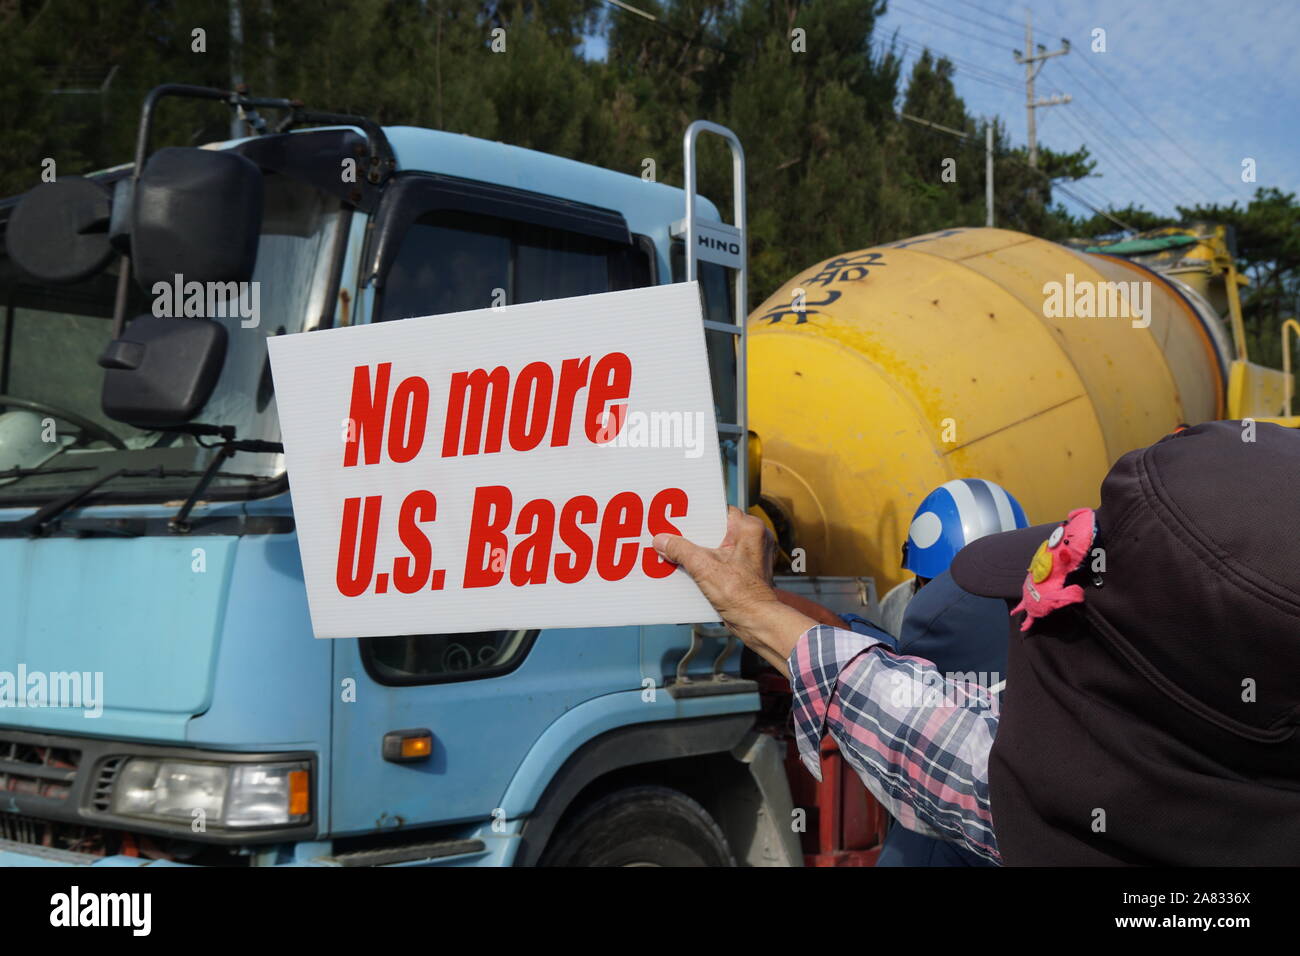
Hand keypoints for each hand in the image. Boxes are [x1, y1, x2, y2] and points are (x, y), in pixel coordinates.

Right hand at [653, 506, 819, 677]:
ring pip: (718, 545)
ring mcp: (752, 555)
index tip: (678, 517)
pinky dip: (707, 563)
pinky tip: (689, 567)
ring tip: (678, 550)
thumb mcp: (704, 568)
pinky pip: (722, 559)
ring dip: (700, 550)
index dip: (697, 514)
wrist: (756, 622)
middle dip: (695, 535)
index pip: (718, 512)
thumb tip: (662, 540)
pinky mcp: (746, 570)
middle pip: (717, 529)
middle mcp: (755, 539)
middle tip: (673, 534)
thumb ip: (681, 550)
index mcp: (750, 529)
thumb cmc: (741, 595)